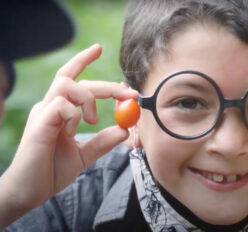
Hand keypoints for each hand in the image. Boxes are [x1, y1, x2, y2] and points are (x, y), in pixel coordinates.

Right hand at [0, 44, 138, 227]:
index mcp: (58, 111)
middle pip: (76, 79)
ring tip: (92, 121)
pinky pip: (60, 105)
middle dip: (108, 85)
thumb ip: (103, 141)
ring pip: (66, 84)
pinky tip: (71, 131)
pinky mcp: (39, 124)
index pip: (71, 77)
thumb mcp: (85, 155)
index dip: (82, 60)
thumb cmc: (51, 171)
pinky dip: (74, 115)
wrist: (30, 192)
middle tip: (129, 94)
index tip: (98, 49)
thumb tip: (124, 130)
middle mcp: (49, 107)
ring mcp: (42, 113)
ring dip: (89, 98)